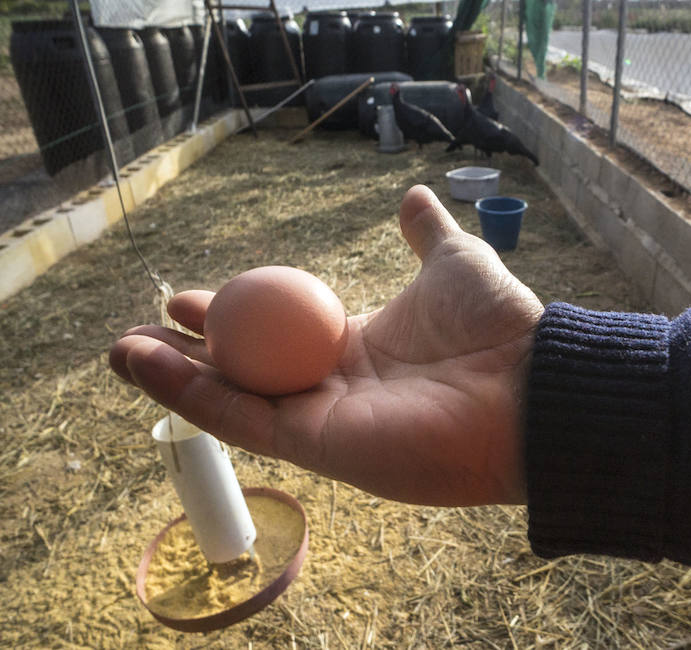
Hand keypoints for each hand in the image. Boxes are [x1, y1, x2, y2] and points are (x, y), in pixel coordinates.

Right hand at [109, 185, 543, 505]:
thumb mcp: (453, 260)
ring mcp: (325, 421)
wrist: (526, 384)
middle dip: (197, 352)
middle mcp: (337, 386)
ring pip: (234, 399)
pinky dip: (189, 394)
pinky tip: (142, 363)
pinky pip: (242, 420)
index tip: (193, 295)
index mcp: (360, 345)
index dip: (237, 314)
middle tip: (149, 325)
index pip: (281, 333)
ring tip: (121, 350)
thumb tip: (411, 196)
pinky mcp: (319, 448)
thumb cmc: (495, 324)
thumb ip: (425, 234)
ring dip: (174, 377)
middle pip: (250, 371)